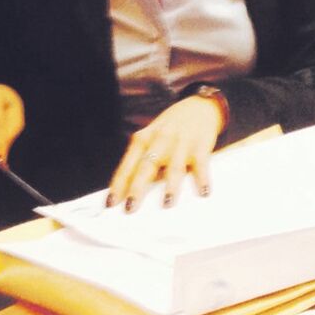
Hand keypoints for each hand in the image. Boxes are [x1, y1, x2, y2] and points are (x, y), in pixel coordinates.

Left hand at [107, 95, 224, 211]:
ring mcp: (181, 143)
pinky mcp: (200, 145)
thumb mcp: (151, 137)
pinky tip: (203, 192)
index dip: (118, 185)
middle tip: (130, 208)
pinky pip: (201, 164)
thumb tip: (131, 191)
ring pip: (174, 167)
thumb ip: (142, 159)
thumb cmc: (170, 128)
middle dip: (137, 188)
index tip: (110, 203)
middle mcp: (160, 140)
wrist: (199, 106)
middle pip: (146, 167)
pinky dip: (202, 178)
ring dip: (171, 186)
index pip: (127, 166)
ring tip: (167, 203)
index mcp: (143, 139)